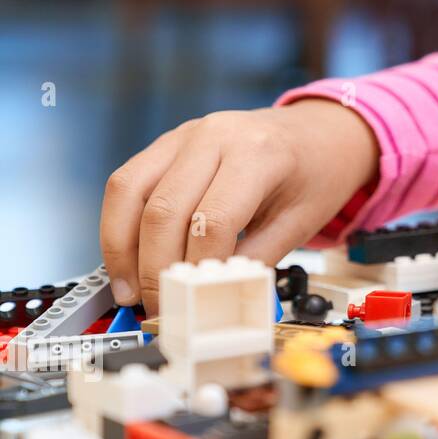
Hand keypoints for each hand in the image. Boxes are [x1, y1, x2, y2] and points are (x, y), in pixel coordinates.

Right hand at [100, 100, 378, 311]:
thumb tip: (213, 299)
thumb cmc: (315, 174)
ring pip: (130, 192)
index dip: (196, 268)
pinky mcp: (166, 142)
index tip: (190, 303)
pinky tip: (125, 259)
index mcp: (258, 154)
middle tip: (156, 307)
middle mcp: (214, 136)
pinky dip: (118, 224)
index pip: (212, 220)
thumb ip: (256, 259)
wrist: (318, 131)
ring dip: (121, 248)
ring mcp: (185, 135)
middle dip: (153, 268)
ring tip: (128, 290)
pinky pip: (127, 183)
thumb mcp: (301, 221)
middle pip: (164, 209)